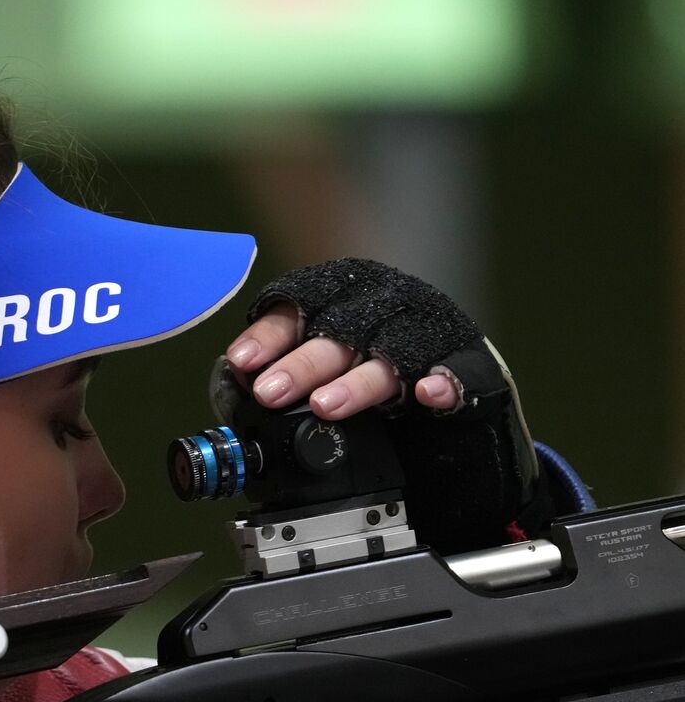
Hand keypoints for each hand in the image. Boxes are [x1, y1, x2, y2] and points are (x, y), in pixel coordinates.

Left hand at [227, 301, 460, 419]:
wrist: (450, 395)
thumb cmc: (372, 370)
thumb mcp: (324, 364)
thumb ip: (284, 368)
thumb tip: (232, 388)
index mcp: (345, 295)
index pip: (301, 305)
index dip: (270, 335)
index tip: (241, 362)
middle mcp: (386, 306)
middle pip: (340, 330)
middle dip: (302, 364)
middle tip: (270, 394)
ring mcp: (429, 333)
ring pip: (389, 354)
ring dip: (356, 380)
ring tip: (324, 406)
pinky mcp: (469, 364)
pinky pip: (458, 372)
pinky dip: (443, 383)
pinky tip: (426, 395)